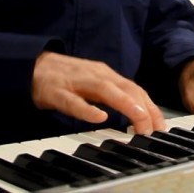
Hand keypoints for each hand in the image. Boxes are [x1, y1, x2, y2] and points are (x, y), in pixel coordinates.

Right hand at [32, 51, 165, 134]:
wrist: (32, 65)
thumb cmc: (66, 77)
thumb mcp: (94, 83)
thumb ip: (114, 96)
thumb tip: (138, 112)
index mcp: (106, 74)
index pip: (135, 89)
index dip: (151, 106)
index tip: (161, 126)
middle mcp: (96, 75)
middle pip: (126, 88)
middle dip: (144, 108)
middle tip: (155, 129)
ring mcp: (76, 82)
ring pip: (105, 91)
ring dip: (126, 105)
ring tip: (140, 119)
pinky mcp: (57, 91)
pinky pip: (73, 102)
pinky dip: (87, 109)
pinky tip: (99, 117)